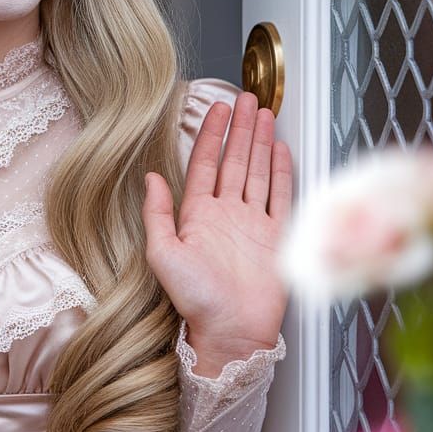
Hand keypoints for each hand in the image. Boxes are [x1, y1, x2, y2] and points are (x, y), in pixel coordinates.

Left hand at [142, 92, 292, 377]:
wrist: (231, 332)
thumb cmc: (194, 299)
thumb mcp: (162, 253)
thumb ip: (157, 213)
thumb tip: (150, 176)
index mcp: (197, 215)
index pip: (205, 163)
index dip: (211, 134)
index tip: (218, 107)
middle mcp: (226, 214)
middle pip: (234, 161)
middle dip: (241, 129)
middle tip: (248, 99)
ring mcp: (253, 224)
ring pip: (257, 172)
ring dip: (261, 143)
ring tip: (265, 115)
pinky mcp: (276, 237)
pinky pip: (281, 196)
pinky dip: (282, 172)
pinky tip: (282, 150)